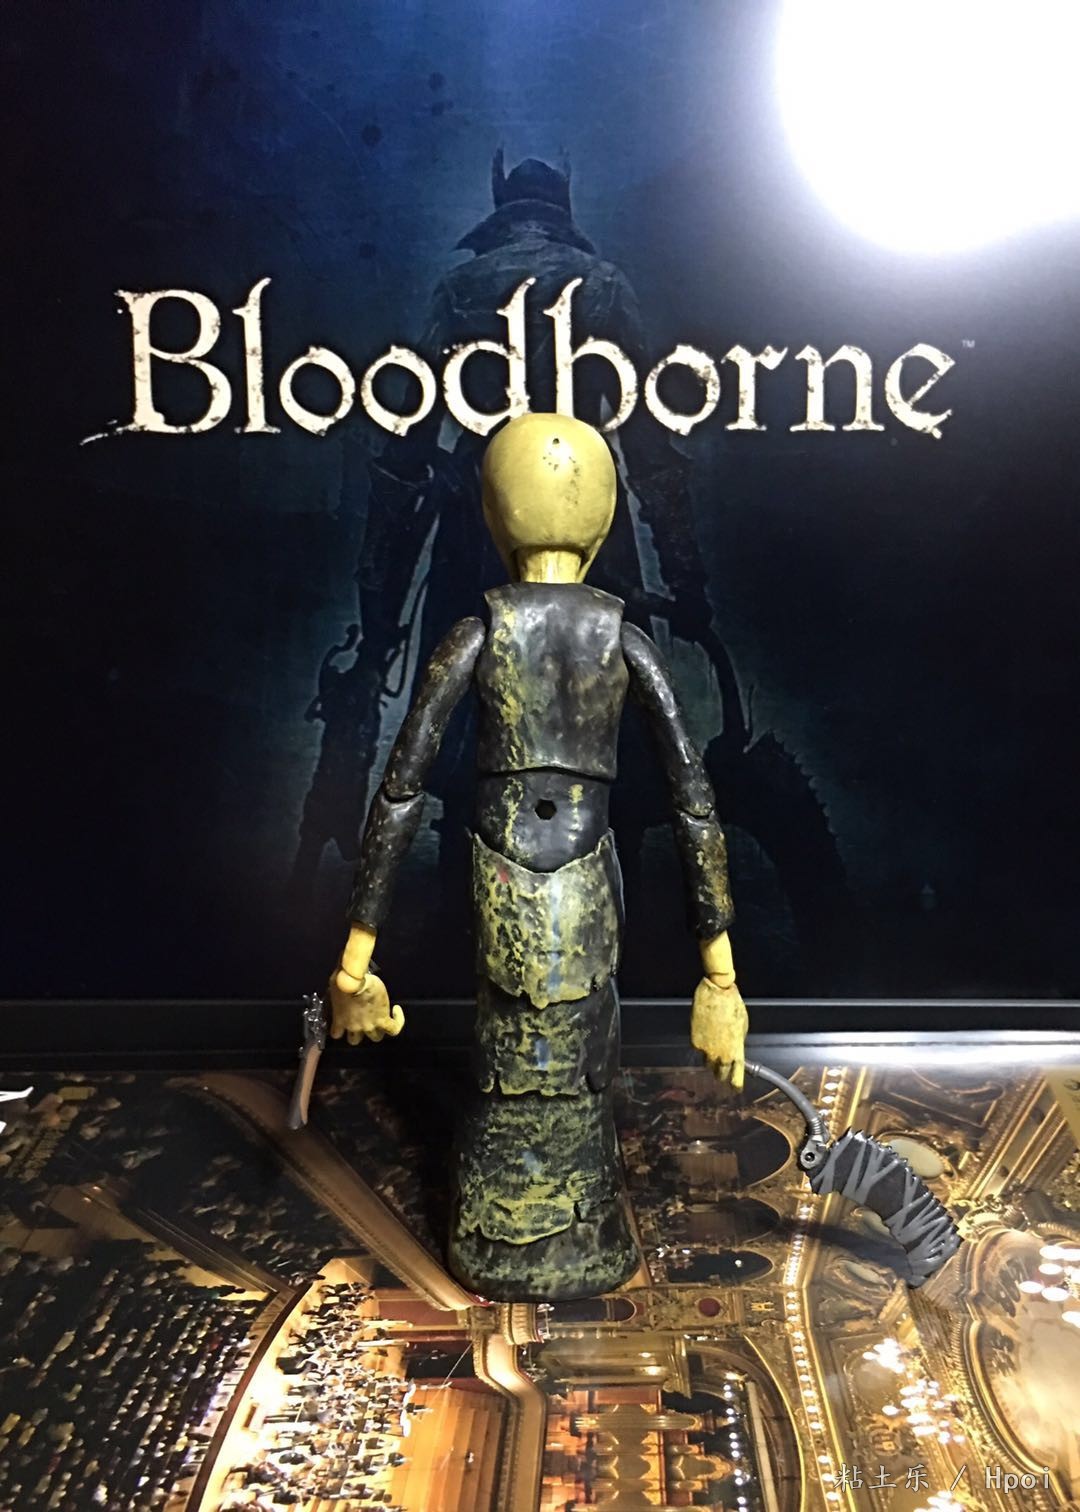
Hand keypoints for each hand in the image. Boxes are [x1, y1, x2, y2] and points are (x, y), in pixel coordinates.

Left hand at [329, 968, 404, 1045]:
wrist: (354, 982)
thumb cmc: (341, 982)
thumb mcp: (335, 990)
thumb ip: (337, 997)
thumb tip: (340, 993)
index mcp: (340, 1021)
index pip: (336, 1035)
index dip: (340, 1030)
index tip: (344, 1021)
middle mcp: (354, 1027)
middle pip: (355, 1040)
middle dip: (358, 1032)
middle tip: (362, 1020)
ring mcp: (369, 1026)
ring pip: (375, 1038)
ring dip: (377, 1029)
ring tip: (381, 1018)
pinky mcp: (382, 1020)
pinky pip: (394, 1029)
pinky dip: (397, 1022)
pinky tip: (396, 1010)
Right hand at [691, 976, 747, 1090]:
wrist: (716, 991)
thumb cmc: (733, 1006)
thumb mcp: (742, 1026)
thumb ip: (738, 1042)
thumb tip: (734, 1050)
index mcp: (736, 1051)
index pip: (736, 1077)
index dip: (735, 1085)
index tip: (735, 1089)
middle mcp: (721, 1054)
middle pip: (720, 1074)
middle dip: (722, 1075)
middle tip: (723, 1073)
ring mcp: (706, 1049)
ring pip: (707, 1063)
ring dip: (711, 1060)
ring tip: (713, 1051)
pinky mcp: (695, 1041)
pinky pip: (699, 1050)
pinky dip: (702, 1046)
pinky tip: (705, 1035)